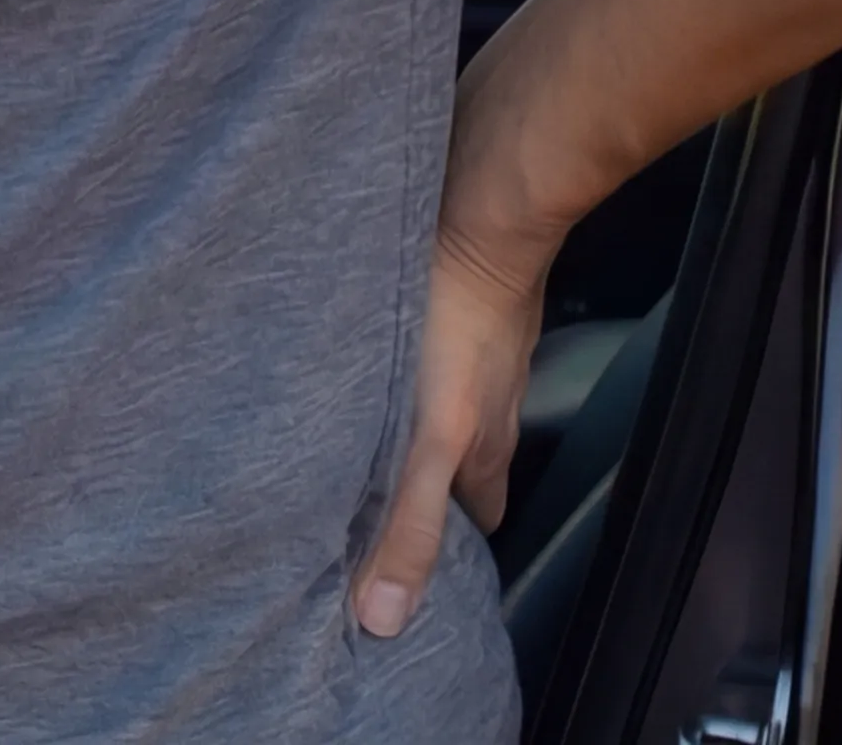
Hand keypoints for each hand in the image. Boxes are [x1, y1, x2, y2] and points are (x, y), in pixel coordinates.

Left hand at [351, 214, 548, 638]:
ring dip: (406, 432)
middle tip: (369, 510)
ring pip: (442, 412)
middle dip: (423, 492)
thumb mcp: (427, 443)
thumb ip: (406, 525)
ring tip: (353, 445)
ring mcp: (472, 355)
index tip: (411, 573)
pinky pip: (425, 356)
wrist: (478, 220)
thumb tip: (383, 621)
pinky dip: (397, 373)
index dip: (453, 553)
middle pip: (459, 467)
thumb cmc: (458, 334)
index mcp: (485, 452)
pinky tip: (361, 366)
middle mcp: (488, 409)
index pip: (479, 522)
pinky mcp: (447, 306)